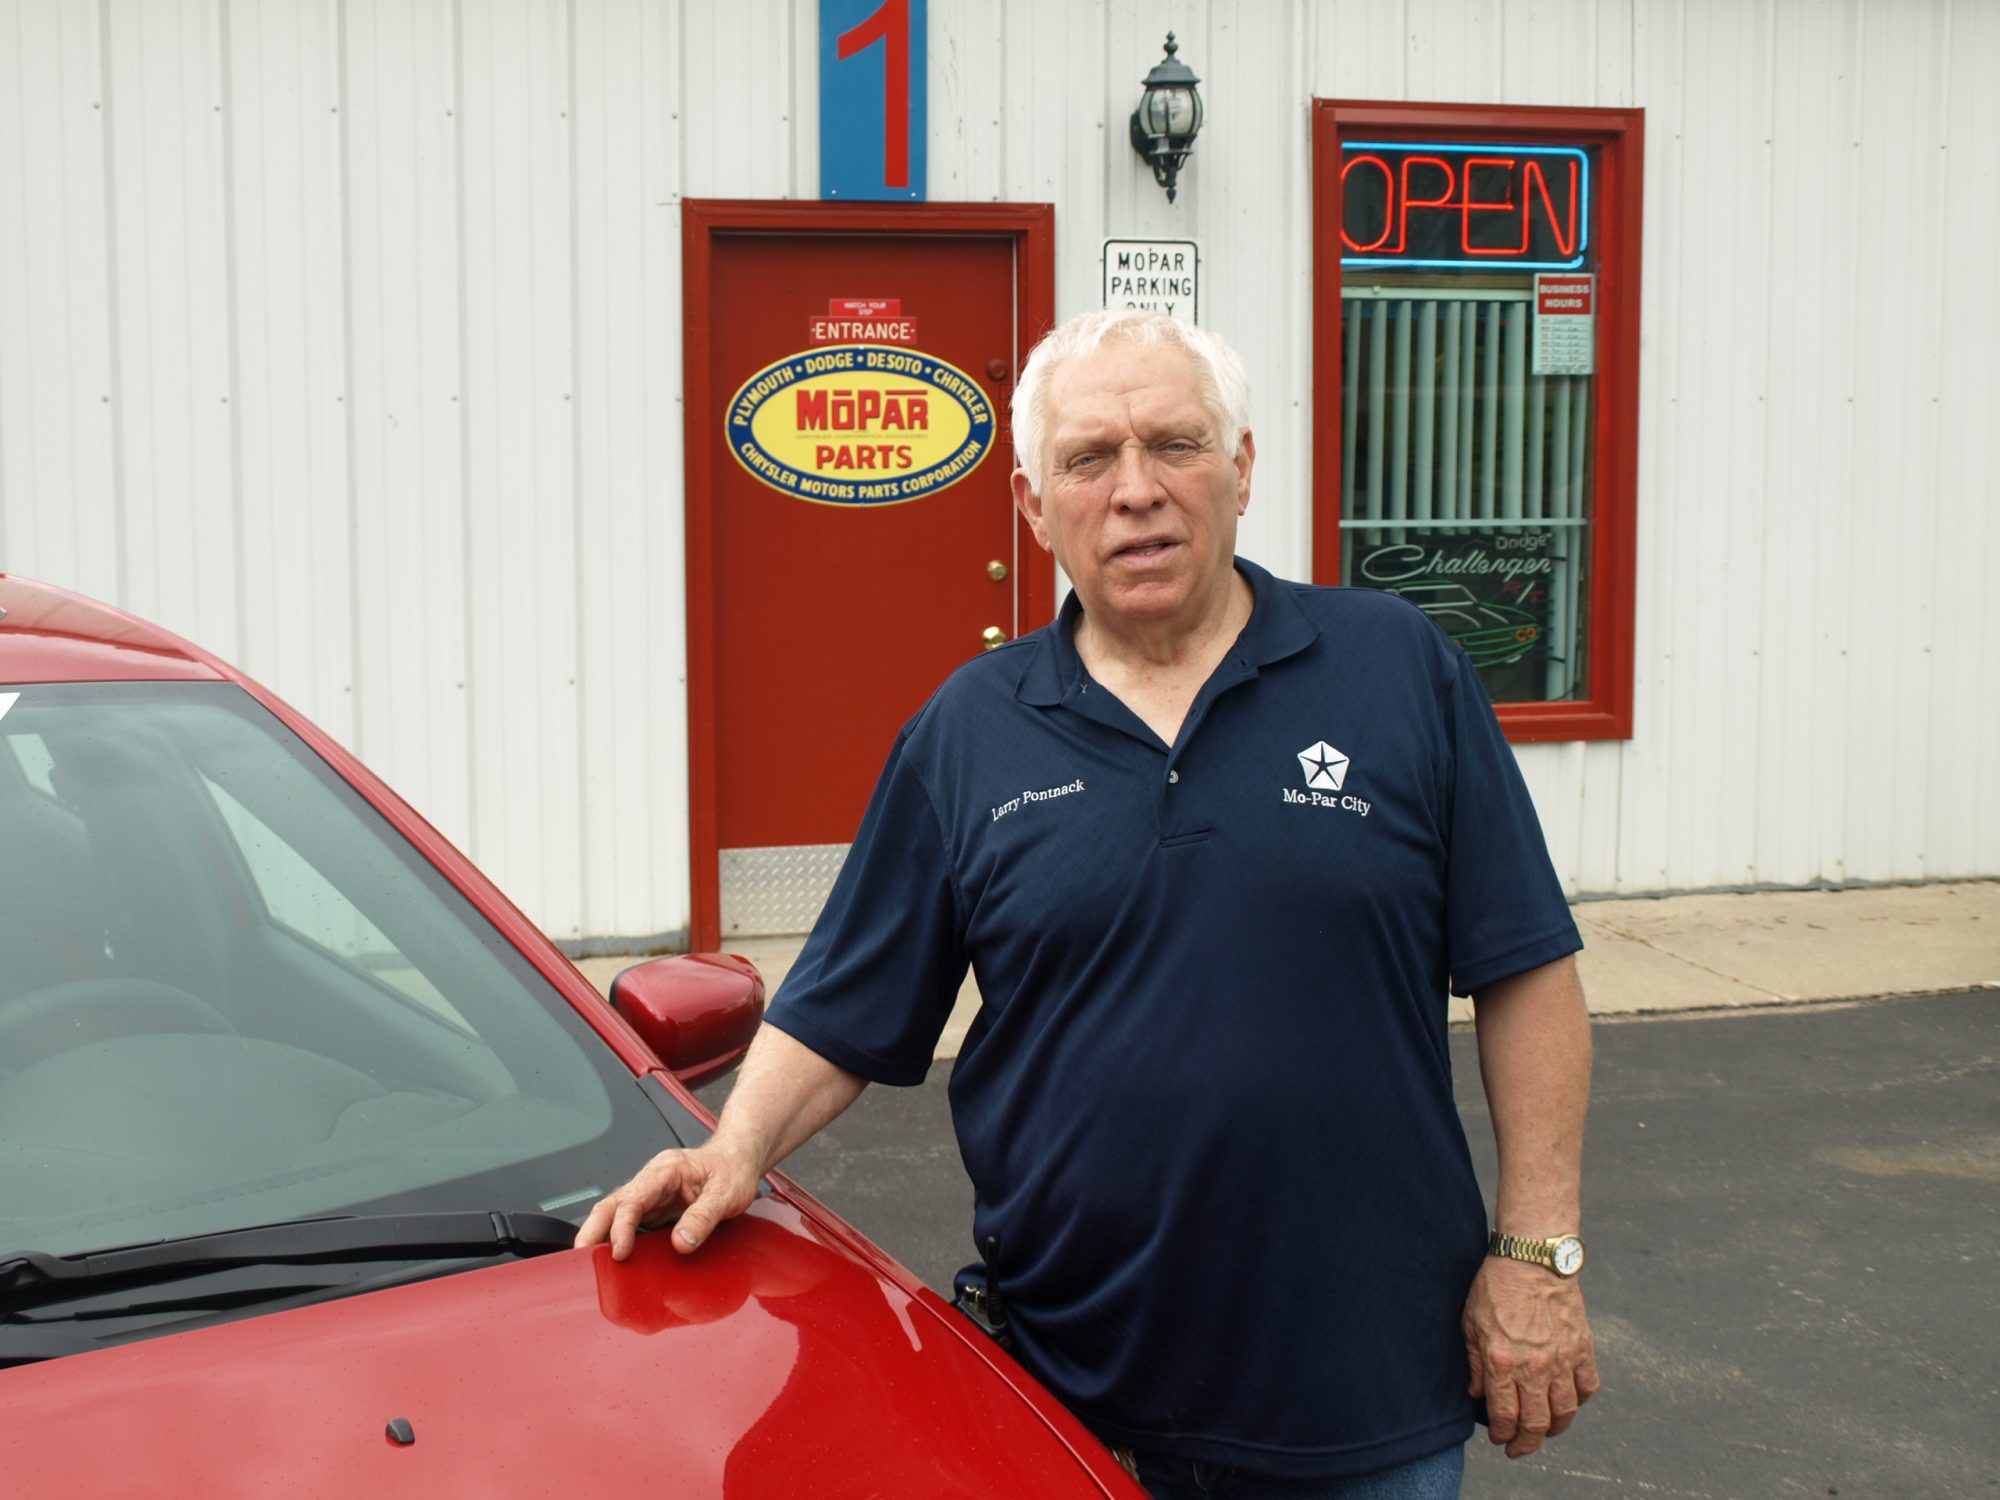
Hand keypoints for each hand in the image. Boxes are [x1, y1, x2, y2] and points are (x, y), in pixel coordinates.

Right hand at [572, 1140, 761, 1260]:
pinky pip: (631, 1224)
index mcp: (665, 1171)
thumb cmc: (732, 1171)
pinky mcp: (656, 1208)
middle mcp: (652, 1181)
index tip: (620, 1252)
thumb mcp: (726, 1194)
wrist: (740, 1159)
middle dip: (592, 1230)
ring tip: (590, 1262)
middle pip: (611, 1204)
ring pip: (616, 1214)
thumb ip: (703, 1217)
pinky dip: (618, 1239)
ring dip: (601, 1235)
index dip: (622, 1227)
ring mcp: (651, 1195)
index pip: (633, 1199)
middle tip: (581, 1257)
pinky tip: (615, 1258)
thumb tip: (681, 1243)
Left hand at [1462, 1256, 1599, 1457]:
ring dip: (1554, 1429)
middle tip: (1520, 1448)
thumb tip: (1477, 1395)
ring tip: (1544, 1430)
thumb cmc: (1495, 1286)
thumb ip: (1474, 1363)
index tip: (1500, 1440)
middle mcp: (1534, 1368)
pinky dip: (1579, 1400)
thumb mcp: (1470, 1324)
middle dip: (1527, 1444)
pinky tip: (1568, 1400)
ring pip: (1565, 1413)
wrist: (1532, 1258)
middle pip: (1537, 1424)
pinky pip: (1587, 1387)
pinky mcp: (1583, 1348)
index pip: (1505, 1416)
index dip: (1502, 1435)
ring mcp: (1562, 1360)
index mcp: (1502, 1363)